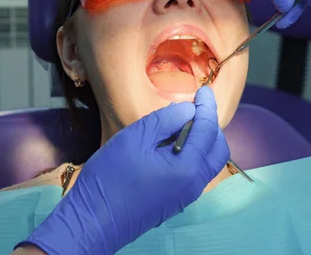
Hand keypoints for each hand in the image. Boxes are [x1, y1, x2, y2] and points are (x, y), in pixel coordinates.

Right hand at [18, 86, 228, 253]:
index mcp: (188, 169)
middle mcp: (194, 185)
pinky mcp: (173, 201)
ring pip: (207, 163)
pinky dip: (192, 153)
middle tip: (196, 106)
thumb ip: (165, 120)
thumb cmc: (110, 177)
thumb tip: (188, 110)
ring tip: (182, 122)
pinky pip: (193, 173)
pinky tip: (171, 143)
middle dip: (211, 124)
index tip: (203, 89)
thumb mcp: (135, 138)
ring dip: (202, 140)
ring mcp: (185, 196)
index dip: (206, 107)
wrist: (94, 220)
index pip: (208, 130)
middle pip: (217, 150)